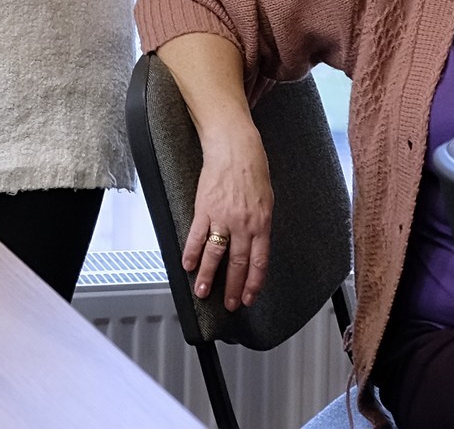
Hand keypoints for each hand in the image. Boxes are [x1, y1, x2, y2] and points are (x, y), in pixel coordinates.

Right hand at [183, 129, 274, 310]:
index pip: (258, 262)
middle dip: (232, 287)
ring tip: (201, 292)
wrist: (235, 148)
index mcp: (261, 224)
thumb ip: (260, 225)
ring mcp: (222, 218)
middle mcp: (243, 225)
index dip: (253, 283)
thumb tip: (254, 245)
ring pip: (214, 255)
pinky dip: (190, 252)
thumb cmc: (253, 170)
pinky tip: (187, 264)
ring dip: (207, 276)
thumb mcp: (266, 201)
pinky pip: (196, 236)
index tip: (248, 297)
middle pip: (237, 264)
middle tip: (228, 304)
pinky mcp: (204, 209)